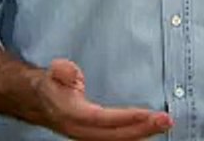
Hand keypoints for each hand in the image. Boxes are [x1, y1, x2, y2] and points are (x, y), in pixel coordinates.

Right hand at [36, 58, 172, 140]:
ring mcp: (87, 135)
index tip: (147, 114)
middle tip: (166, 120)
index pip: (101, 119)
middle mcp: (80, 129)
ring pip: (117, 140)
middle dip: (142, 129)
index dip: (124, 118)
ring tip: (165, 124)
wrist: (37, 102)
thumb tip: (66, 69)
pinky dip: (134, 135)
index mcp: (71, 113)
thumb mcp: (52, 73)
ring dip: (142, 133)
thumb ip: (60, 71)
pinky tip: (150, 129)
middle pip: (114, 135)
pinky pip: (116, 140)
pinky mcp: (94, 135)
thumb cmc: (50, 86)